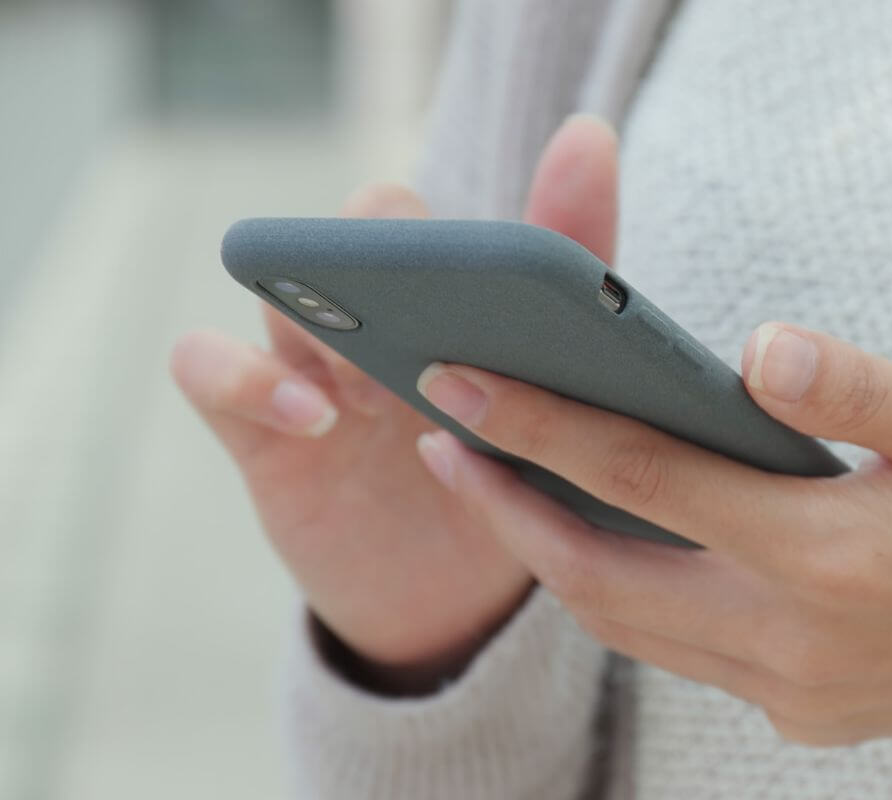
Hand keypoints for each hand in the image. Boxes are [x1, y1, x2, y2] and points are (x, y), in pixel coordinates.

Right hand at [170, 115, 619, 689]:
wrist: (459, 594)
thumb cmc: (516, 481)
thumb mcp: (559, 400)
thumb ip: (577, 289)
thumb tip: (594, 147)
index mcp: (450, 300)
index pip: (434, 215)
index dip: (447, 218)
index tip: (484, 260)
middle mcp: (378, 316)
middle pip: (357, 227)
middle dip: (381, 251)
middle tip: (422, 320)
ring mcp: (313, 366)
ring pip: (280, 289)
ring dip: (325, 319)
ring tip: (370, 381)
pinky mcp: (259, 430)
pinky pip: (206, 369)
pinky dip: (242, 375)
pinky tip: (309, 413)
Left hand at [411, 323, 891, 739]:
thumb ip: (859, 390)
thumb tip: (756, 353)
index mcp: (827, 554)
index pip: (642, 479)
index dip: (538, 427)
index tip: (457, 384)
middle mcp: (792, 638)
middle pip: (602, 574)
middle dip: (506, 509)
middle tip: (441, 441)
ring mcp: (794, 689)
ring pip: (630, 627)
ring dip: (553, 557)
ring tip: (501, 486)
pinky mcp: (805, 712)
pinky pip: (682, 654)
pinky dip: (626, 596)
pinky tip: (608, 542)